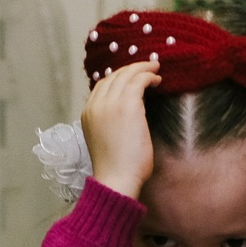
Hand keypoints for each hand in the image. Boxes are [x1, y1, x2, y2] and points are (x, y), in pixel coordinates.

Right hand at [83, 58, 159, 197]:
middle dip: (132, 69)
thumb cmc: (116, 169)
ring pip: (126, 75)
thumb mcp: (105, 140)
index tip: (134, 76)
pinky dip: (148, 76)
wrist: (116, 180)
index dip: (119, 77)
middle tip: (148, 66)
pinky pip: (139, 81)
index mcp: (88, 114)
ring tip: (155, 69)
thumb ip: (110, 123)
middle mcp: (96, 105)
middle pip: (114, 76)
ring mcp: (110, 104)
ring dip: (142, 69)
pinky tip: (158, 80)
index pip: (103, 85)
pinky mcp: (127, 106)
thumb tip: (128, 114)